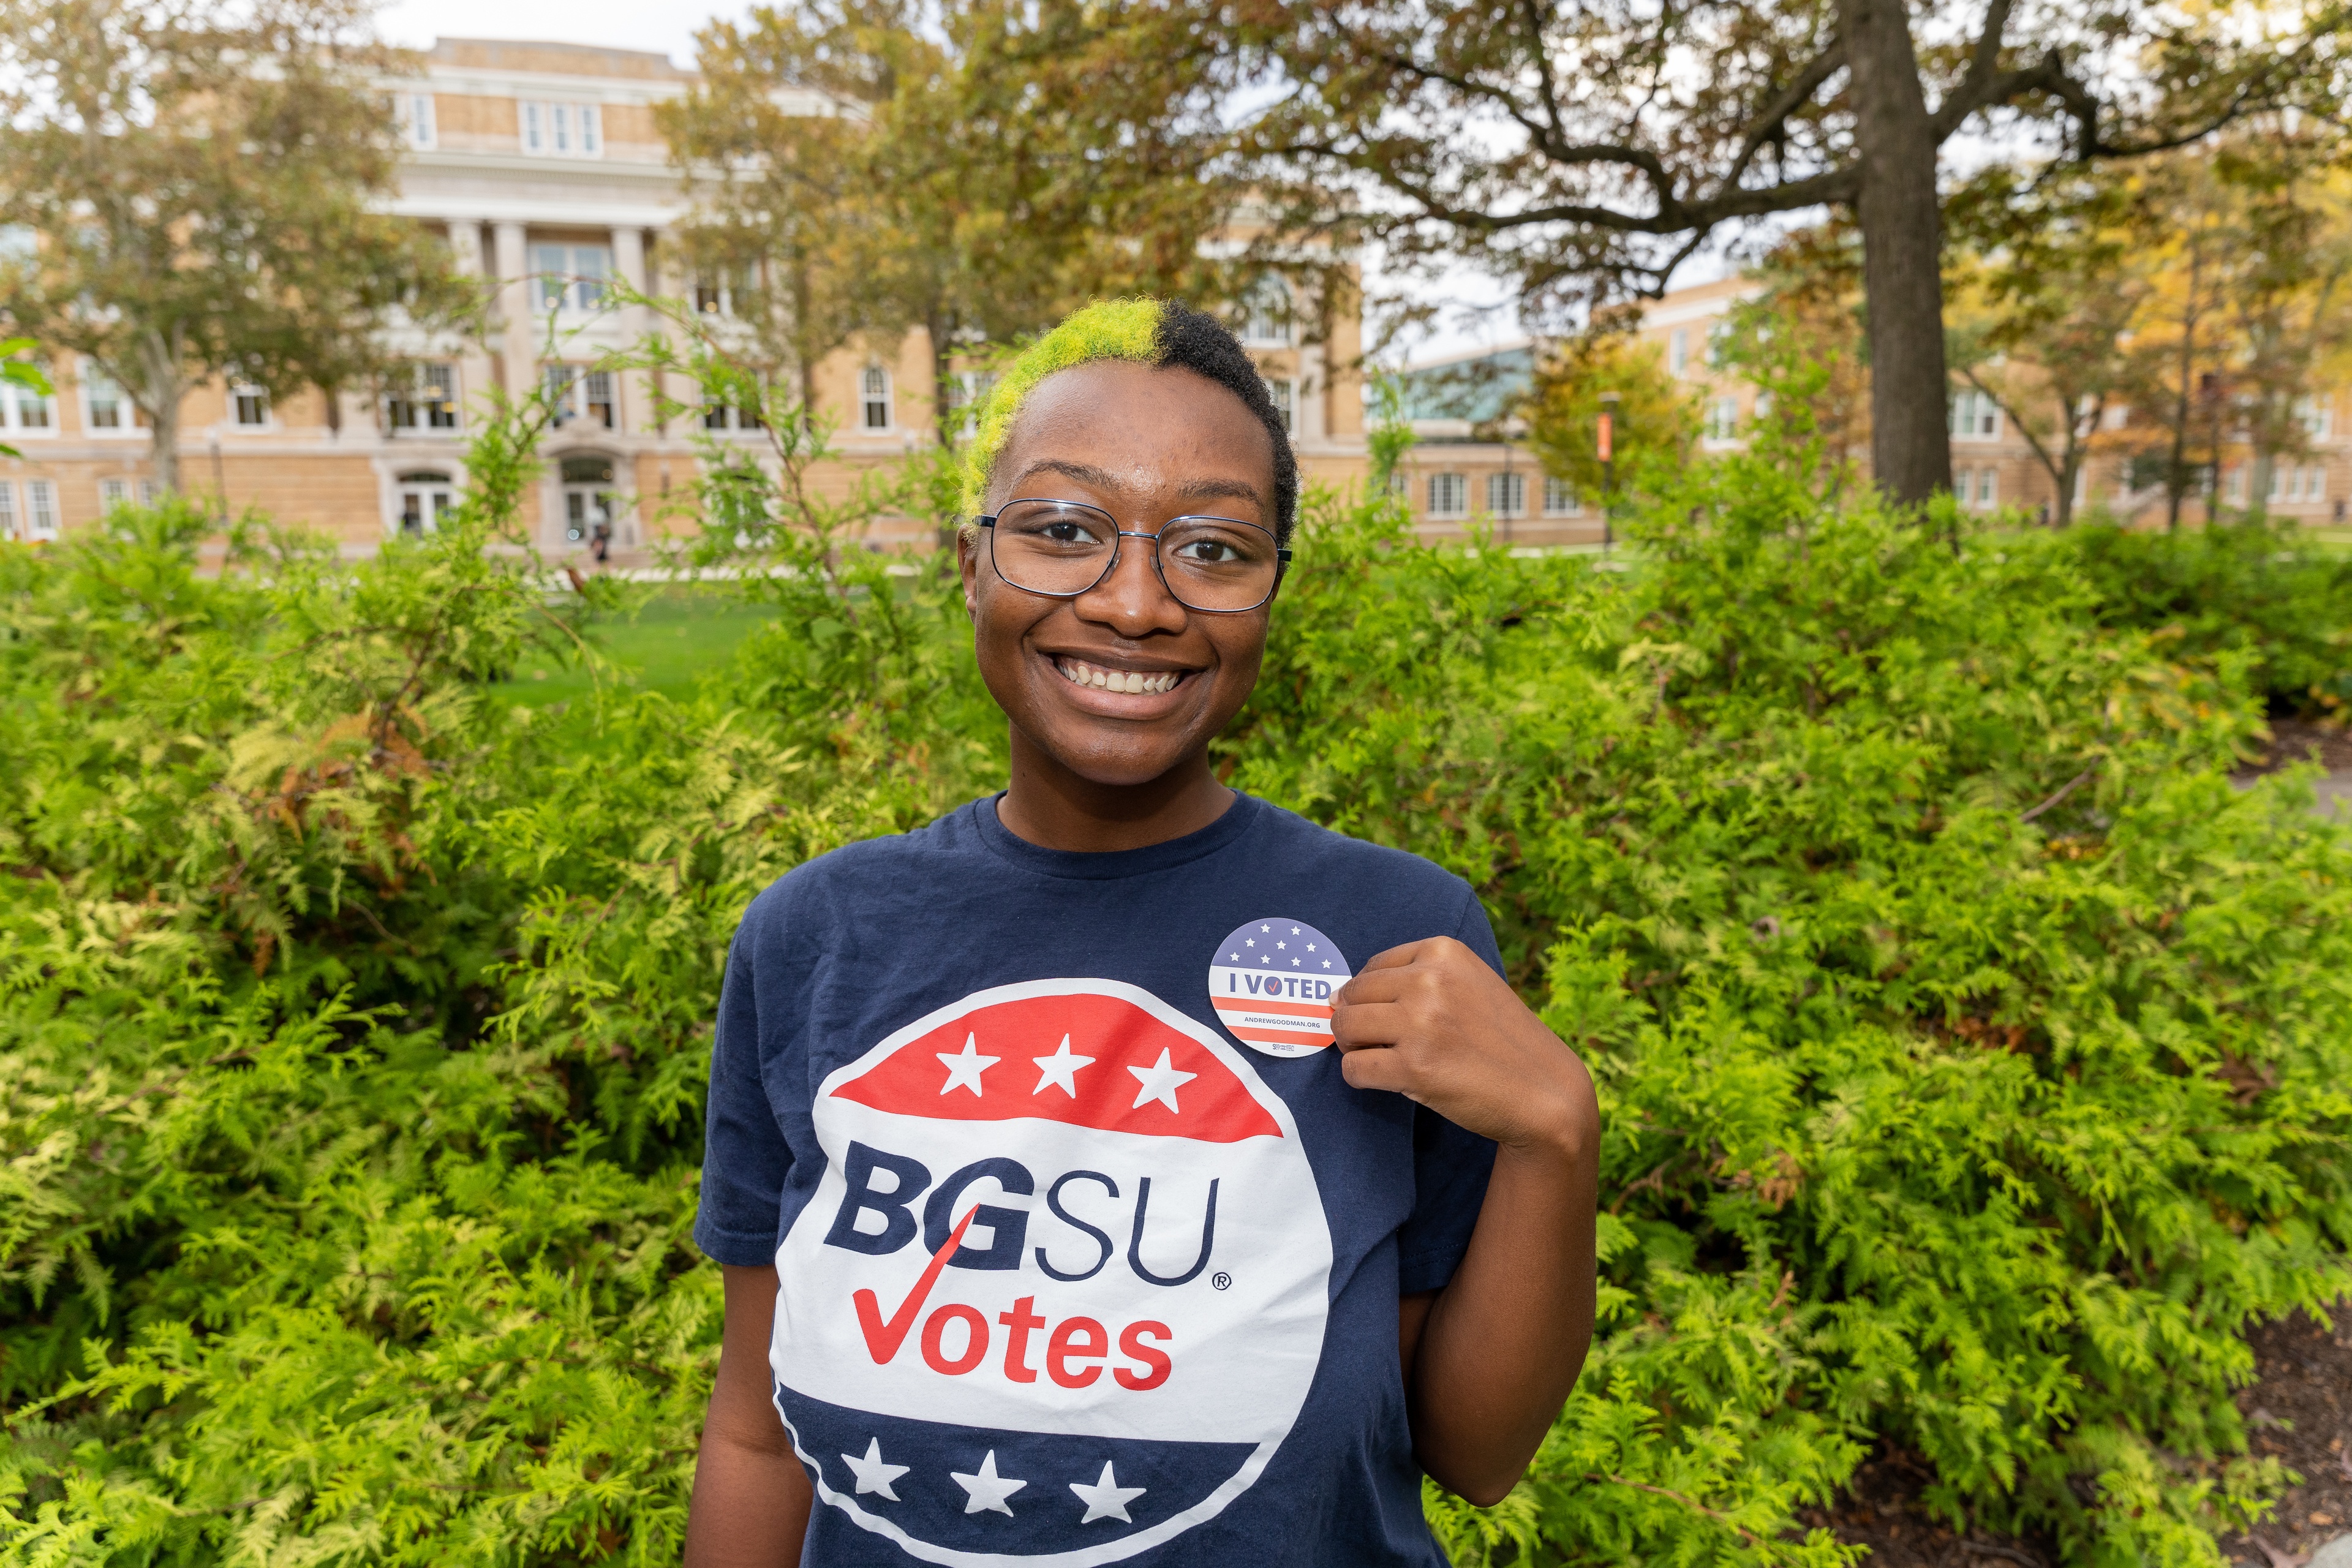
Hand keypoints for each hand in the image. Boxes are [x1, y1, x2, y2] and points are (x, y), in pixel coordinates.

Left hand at [1331, 937, 1595, 1158]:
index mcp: (1443, 952)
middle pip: (1351, 996)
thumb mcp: (1469, 985)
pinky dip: (1360, 1078)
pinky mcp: (1414, 1066)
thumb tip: (1334, 996)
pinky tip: (1389, 1081)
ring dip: (1354, 1049)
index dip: (1368, 998)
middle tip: (1380, 1045)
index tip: (1388, 1019)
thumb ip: (1414, 980)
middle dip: (1354, 1023)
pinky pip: (1354, 1069)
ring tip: (1382, 1060)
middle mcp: (1430, 979)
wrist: (1545, 1093)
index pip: (1371, 968)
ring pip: (1344, 1028)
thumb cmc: (1502, 1042)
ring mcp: (1421, 1022)